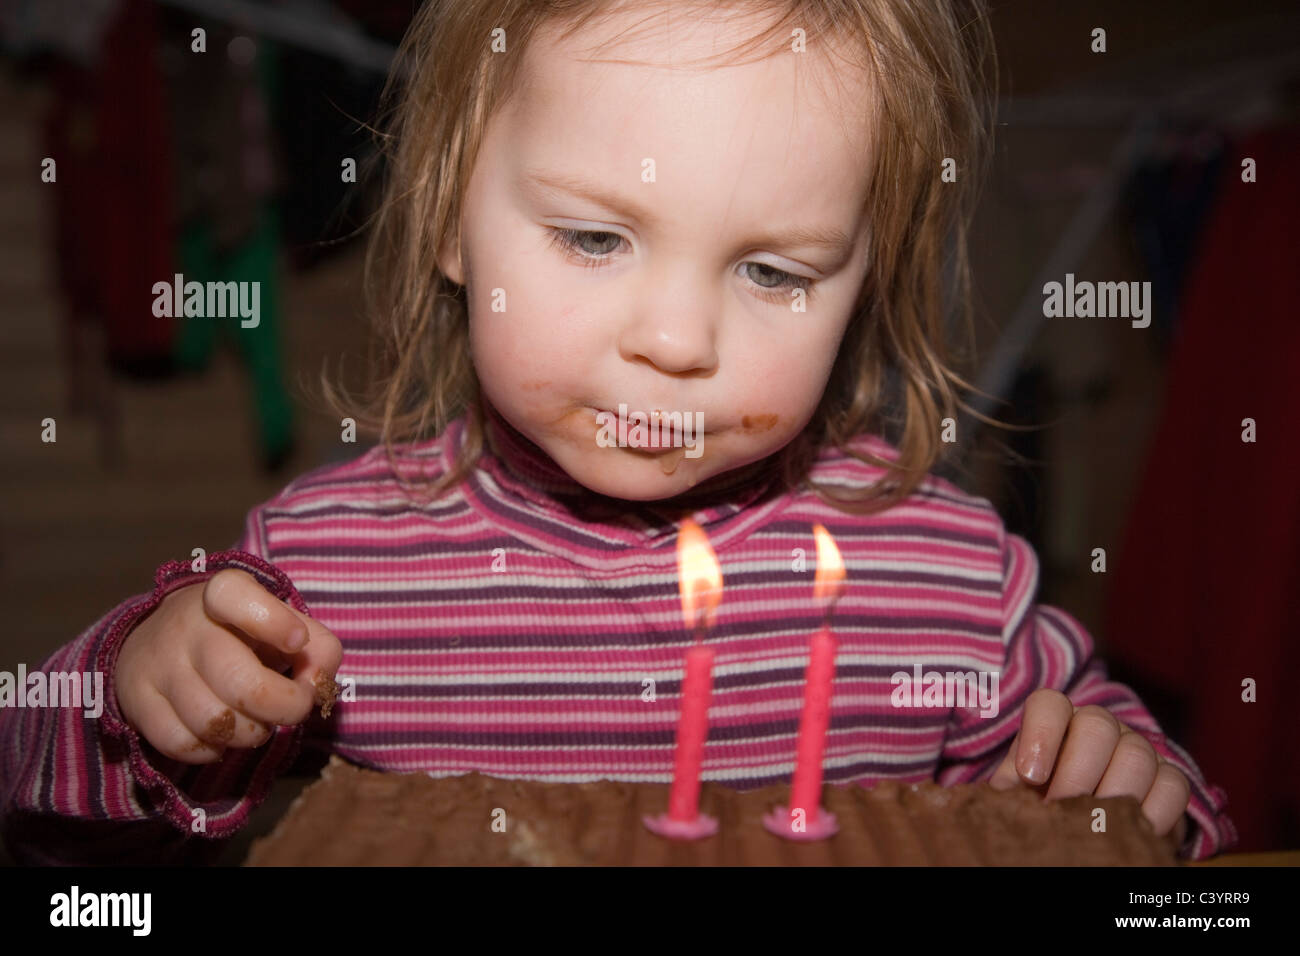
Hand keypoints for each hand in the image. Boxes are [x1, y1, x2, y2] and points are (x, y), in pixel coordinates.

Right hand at [115, 569, 343, 763]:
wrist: (161, 639)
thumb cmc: (243, 635)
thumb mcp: (285, 624)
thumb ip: (320, 649)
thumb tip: (315, 686)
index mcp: (226, 594)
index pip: (235, 596)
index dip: (273, 622)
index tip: (296, 641)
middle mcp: (187, 625)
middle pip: (243, 683)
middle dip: (285, 708)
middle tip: (293, 708)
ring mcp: (158, 664)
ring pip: (215, 721)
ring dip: (251, 733)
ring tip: (256, 721)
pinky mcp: (137, 701)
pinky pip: (182, 743)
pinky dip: (213, 750)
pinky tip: (222, 735)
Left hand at [989, 689, 1190, 843]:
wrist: (1087, 829)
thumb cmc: (1042, 805)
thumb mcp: (1018, 795)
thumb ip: (1007, 792)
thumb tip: (993, 803)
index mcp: (1055, 722)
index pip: (1049, 704)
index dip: (1041, 734)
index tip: (1030, 775)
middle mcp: (1099, 728)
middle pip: (1097, 725)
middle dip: (1078, 771)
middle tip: (1062, 808)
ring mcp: (1137, 749)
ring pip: (1138, 753)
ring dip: (1115, 794)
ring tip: (1094, 827)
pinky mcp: (1169, 778)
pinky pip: (1174, 784)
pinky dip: (1155, 811)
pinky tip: (1134, 832)